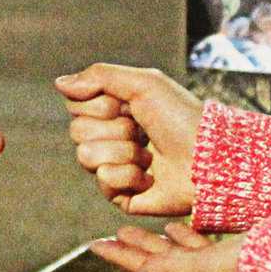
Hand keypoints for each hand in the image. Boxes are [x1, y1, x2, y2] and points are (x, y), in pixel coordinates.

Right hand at [58, 62, 201, 216]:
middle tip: (143, 131)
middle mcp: (112, 137)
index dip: (98, 105)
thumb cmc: (183, 118)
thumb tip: (60, 82)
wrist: (210, 159)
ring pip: (86, 157)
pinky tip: (149, 176)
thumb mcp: (144, 83)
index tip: (127, 106)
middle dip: (113, 129)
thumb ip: (99, 76)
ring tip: (150, 155)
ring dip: (123, 152)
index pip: (76, 105)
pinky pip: (103, 182)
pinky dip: (129, 176)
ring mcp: (115, 166)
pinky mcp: (122, 195)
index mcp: (115, 110)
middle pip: (77, 131)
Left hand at [91, 221, 239, 271]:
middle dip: (132, 248)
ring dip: (154, 241)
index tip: (93, 245)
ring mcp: (219, 261)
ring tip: (133, 232)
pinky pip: (202, 243)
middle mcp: (204, 271)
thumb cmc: (260, 265)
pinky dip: (185, 235)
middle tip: (109, 237)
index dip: (119, 255)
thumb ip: (176, 271)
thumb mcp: (212, 267)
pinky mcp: (234, 249)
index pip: (146, 265)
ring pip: (177, 250)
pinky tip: (178, 226)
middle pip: (157, 258)